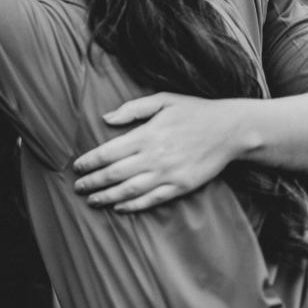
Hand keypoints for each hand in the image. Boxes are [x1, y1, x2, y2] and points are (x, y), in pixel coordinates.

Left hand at [72, 93, 243, 211]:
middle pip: (114, 174)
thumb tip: (106, 118)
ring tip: (92, 200)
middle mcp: (155, 156)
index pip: (108, 152)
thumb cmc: (194, 111)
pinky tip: (119, 207)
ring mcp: (168, 174)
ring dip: (107, 197)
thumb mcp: (163, 100)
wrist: (230, 130)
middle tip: (78, 187)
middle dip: (93, 182)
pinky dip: (133, 205)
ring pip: (130, 190)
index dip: (90, 162)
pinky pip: (152, 200)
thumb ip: (132, 109)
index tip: (77, 167)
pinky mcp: (181, 186)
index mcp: (147, 134)